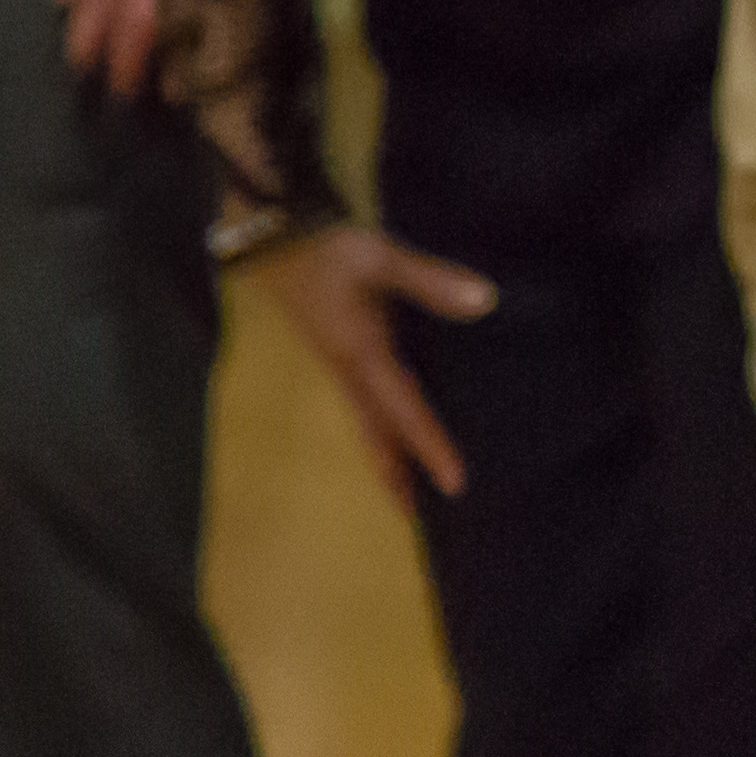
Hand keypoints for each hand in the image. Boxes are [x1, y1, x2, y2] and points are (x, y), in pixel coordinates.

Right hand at [242, 223, 498, 507]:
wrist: (272, 238)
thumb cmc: (327, 247)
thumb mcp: (378, 256)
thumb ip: (429, 279)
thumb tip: (484, 300)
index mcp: (360, 353)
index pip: (403, 410)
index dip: (430, 446)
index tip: (455, 483)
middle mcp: (348, 368)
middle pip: (375, 433)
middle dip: (394, 475)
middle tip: (416, 518)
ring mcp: (339, 363)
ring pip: (365, 422)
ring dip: (384, 457)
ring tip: (405, 494)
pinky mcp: (339, 352)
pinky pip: (361, 403)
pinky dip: (378, 428)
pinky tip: (391, 433)